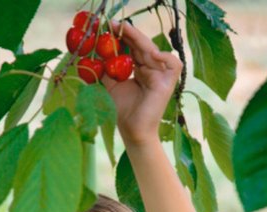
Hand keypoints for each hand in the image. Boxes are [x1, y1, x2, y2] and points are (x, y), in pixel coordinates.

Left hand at [102, 22, 182, 145]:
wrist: (132, 132)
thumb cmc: (122, 112)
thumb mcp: (110, 87)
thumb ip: (105, 70)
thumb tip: (93, 54)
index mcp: (140, 69)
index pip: (133, 48)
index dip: (123, 36)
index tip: (108, 26)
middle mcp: (152, 70)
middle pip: (143, 45)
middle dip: (129, 33)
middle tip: (113, 24)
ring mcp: (161, 76)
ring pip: (154, 51)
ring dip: (139, 40)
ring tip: (124, 32)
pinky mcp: (168, 84)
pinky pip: (173, 64)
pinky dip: (165, 56)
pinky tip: (152, 54)